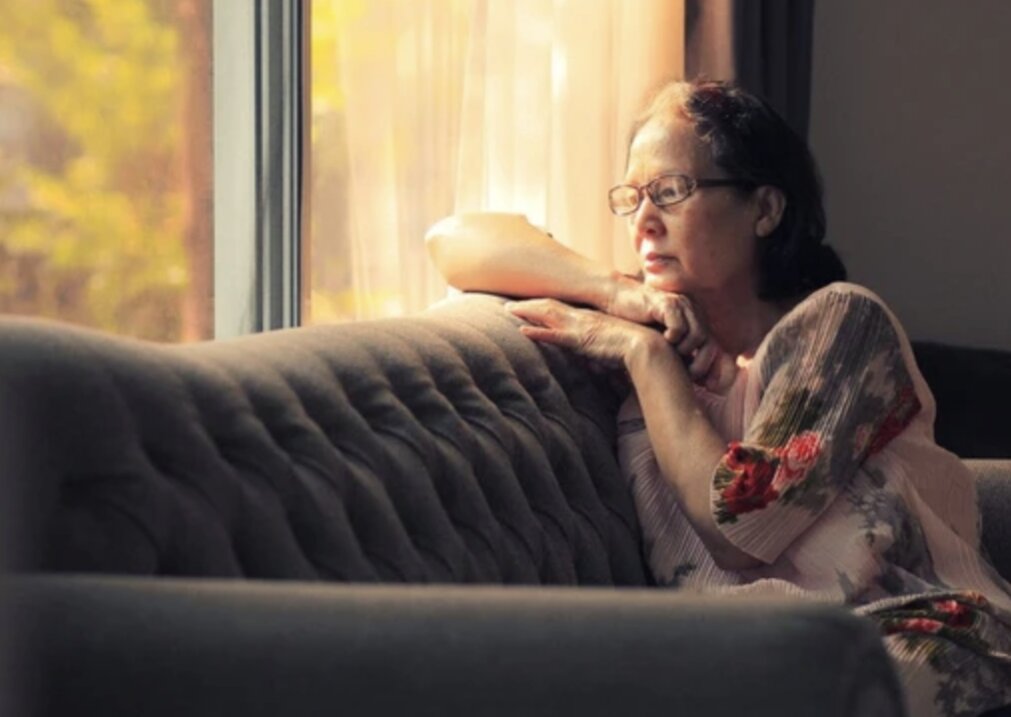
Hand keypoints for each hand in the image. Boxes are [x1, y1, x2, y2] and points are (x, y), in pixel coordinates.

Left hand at [504, 298, 658, 368]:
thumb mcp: (612, 352)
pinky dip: (537, 332)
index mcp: (590, 320)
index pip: (562, 310)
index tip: (530, 307)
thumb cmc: (634, 351)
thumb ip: (599, 357)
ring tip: (508, 310)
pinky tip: (522, 331)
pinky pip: (554, 335)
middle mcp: (582, 319)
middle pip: (550, 307)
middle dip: (529, 305)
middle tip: (510, 304)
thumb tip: (595, 367)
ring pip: (547, 315)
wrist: (646, 348)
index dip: (544, 308)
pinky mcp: (580, 340)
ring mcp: (580, 327)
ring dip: (526, 312)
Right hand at [606, 276, 735, 389]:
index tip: (706, 385)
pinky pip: (679, 325)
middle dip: (702, 365)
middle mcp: (693, 311)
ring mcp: (682, 305)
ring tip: (675, 357)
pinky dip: (674, 337)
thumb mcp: (662, 342)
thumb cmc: (638, 324)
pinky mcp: (667, 302)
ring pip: (698, 335)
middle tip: (691, 377)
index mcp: (695, 320)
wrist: (619, 302)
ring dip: (686, 351)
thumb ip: (677, 355)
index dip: (713, 368)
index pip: (714, 347)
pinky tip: (664, 341)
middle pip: (710, 344)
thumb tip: (691, 381)